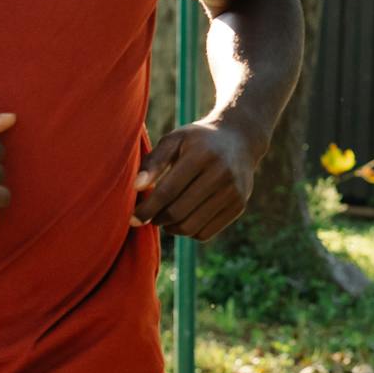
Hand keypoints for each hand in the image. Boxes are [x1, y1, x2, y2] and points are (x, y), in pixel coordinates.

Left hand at [132, 120, 259, 240]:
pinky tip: (185, 218)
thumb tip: (137, 187)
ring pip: (191, 227)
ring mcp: (233, 191)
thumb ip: (153, 161)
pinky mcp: (239, 205)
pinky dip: (189, 232)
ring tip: (165, 218)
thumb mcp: (174, 140)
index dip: (147, 209)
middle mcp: (221, 173)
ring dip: (172, 228)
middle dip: (158, 219)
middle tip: (151, 217)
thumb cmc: (197, 140)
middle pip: (178, 212)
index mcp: (201, 154)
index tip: (133, 219)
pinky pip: (205, 233)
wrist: (239, 139)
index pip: (167, 191)